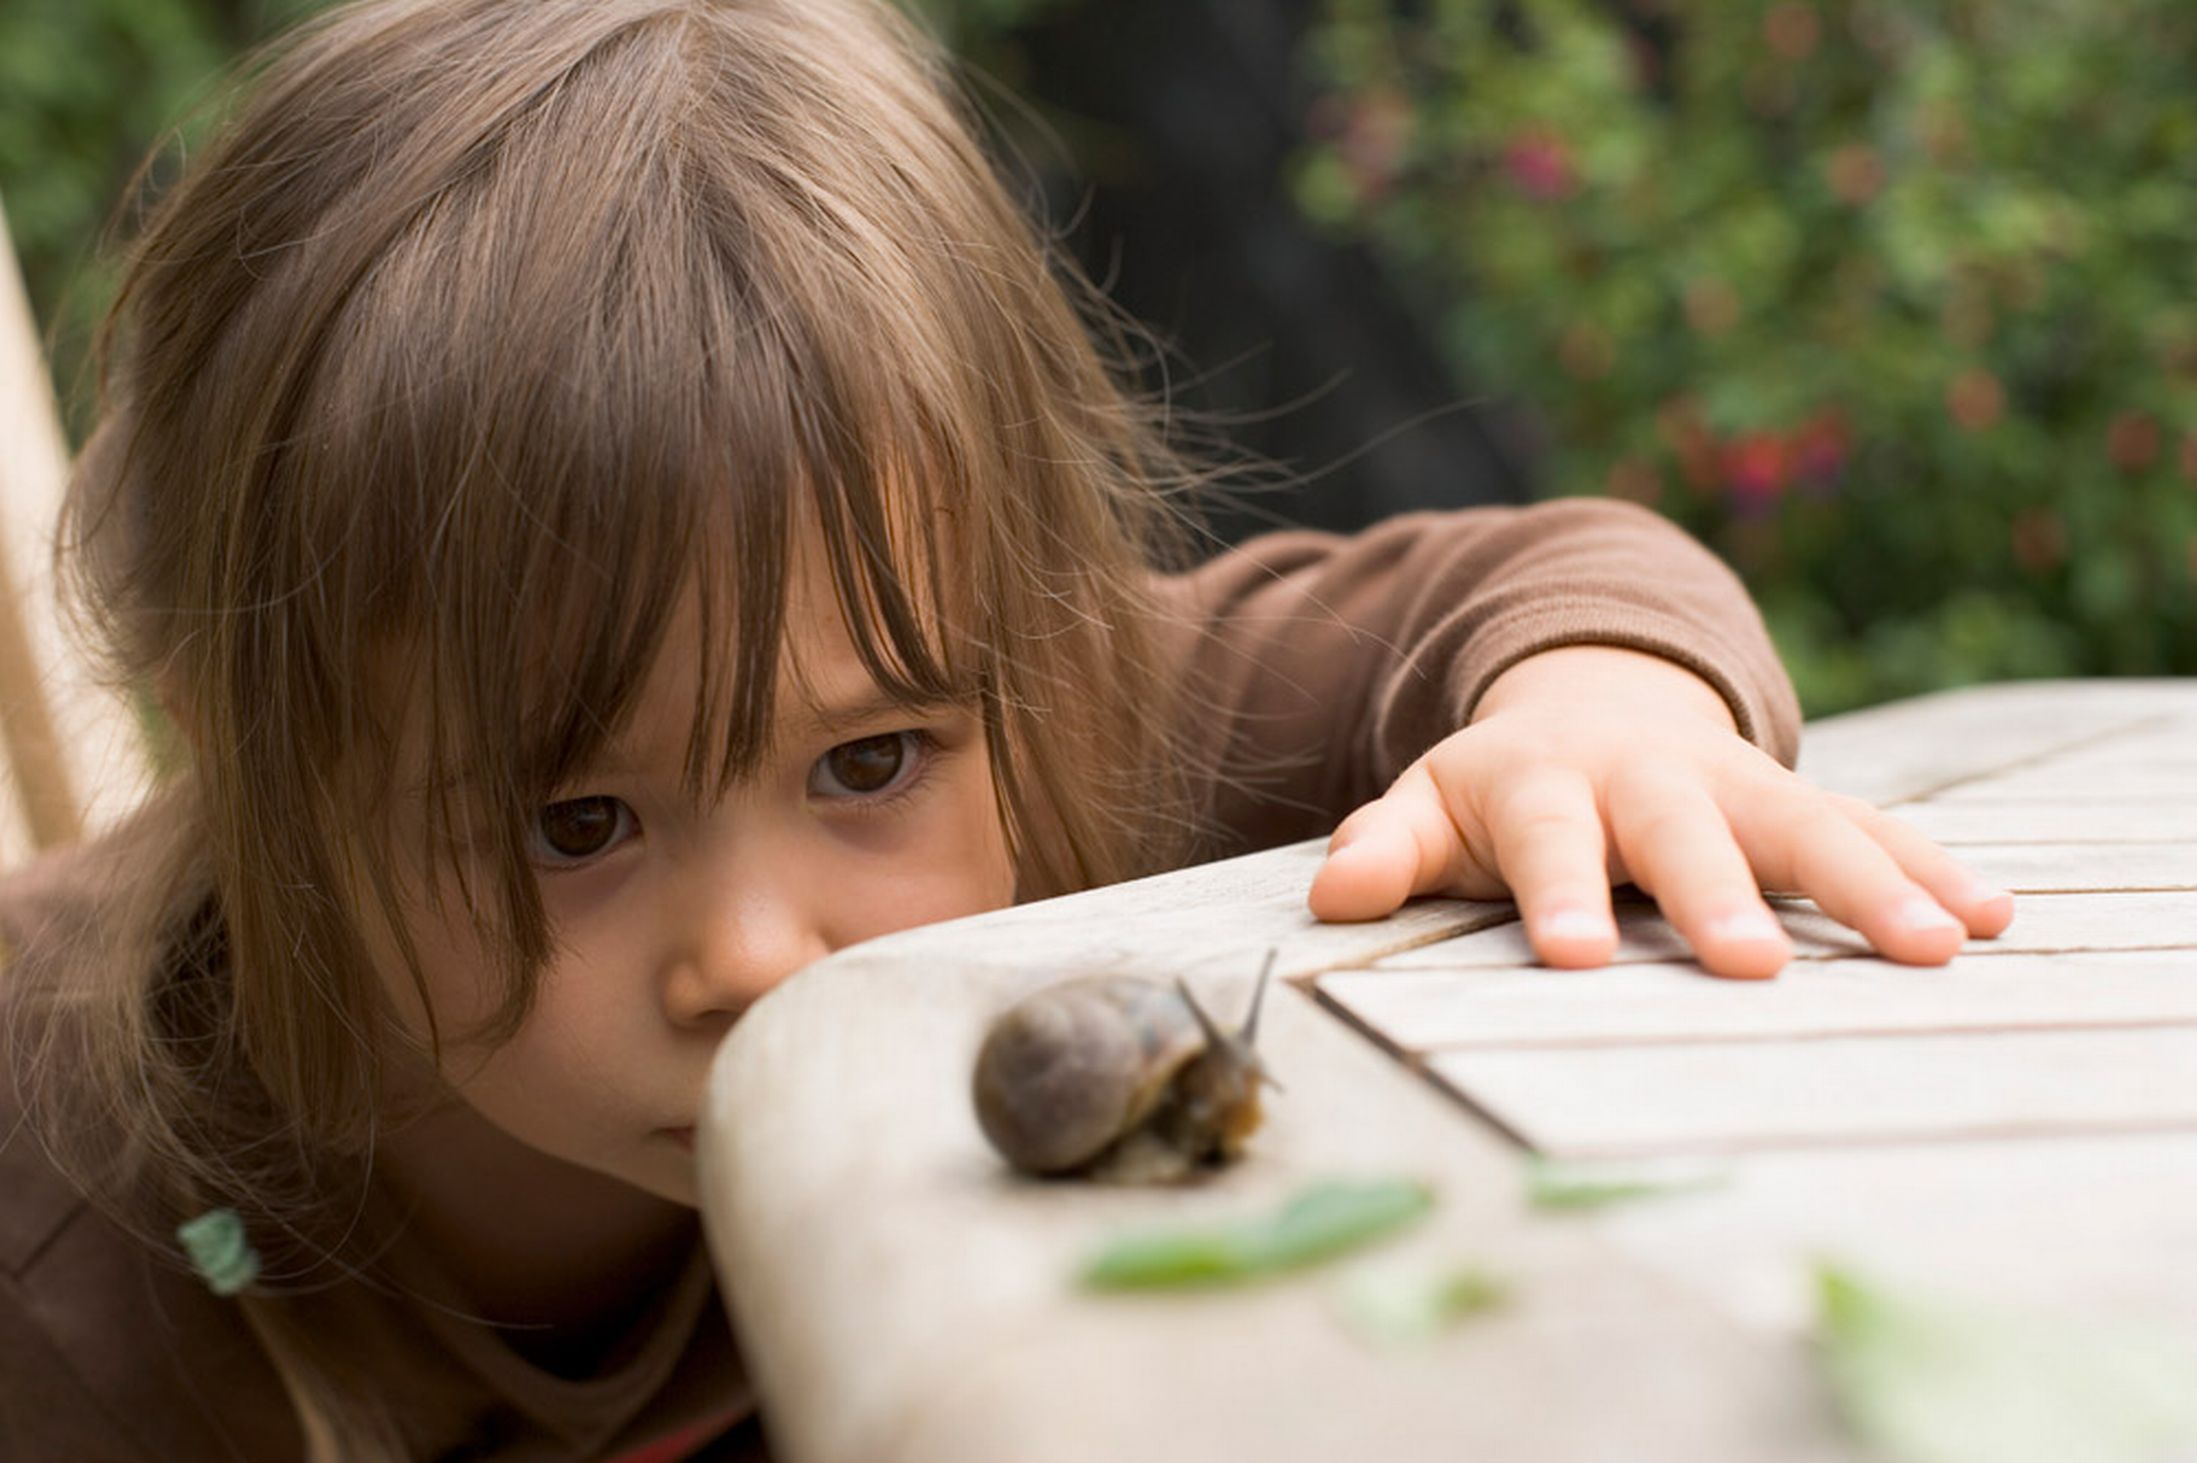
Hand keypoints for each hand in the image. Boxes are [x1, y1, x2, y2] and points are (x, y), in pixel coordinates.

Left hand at [1306, 645, 2014, 978]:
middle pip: (1686, 833)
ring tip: (1936, 947)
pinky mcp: (1799, 800)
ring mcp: (1734, 783)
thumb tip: (1328, 897)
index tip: (1569, 957)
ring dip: (1870, 884)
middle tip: (1752, 966)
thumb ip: (1385, 847)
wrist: (1591, 704)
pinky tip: (1993, 917)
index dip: (1558, 894)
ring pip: (1807, 825)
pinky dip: (1932, 867)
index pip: (1549, 840)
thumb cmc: (1502, 790)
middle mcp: (1649, 778)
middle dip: (1720, 893)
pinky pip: (1874, 828)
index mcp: (1547, 784)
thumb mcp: (1432, 806)